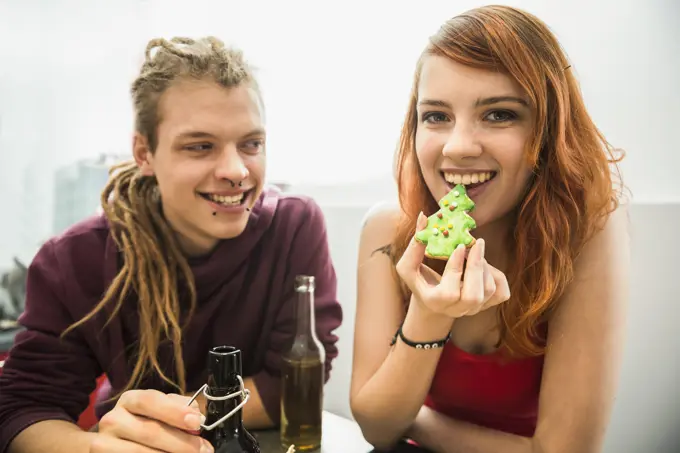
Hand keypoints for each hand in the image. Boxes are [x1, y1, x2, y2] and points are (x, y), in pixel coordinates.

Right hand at [90, 389, 212, 452]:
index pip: (150, 400)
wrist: (113, 446)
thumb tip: (196, 414)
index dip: (174, 411)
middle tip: (203, 450)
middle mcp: (112, 420)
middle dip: (182, 443)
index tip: (197, 422)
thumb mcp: (158, 411)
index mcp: (129, 400)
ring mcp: (103, 444)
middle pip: (150, 431)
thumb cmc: (143, 425)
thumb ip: (177, 408)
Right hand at [395, 212, 509, 318]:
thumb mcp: (409, 266)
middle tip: (477, 243)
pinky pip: (501, 292)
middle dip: (477, 267)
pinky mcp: (488, 305)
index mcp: (435, 302)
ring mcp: (474, 309)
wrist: (433, 303)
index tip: (460, 246)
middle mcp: (457, 310)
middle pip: (473, 296)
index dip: (456, 268)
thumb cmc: (420, 280)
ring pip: (488, 290)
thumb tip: (423, 217)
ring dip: (484, 266)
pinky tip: (484, 265)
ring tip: (475, 251)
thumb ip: (415, 245)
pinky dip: (496, 275)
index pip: (449, 292)